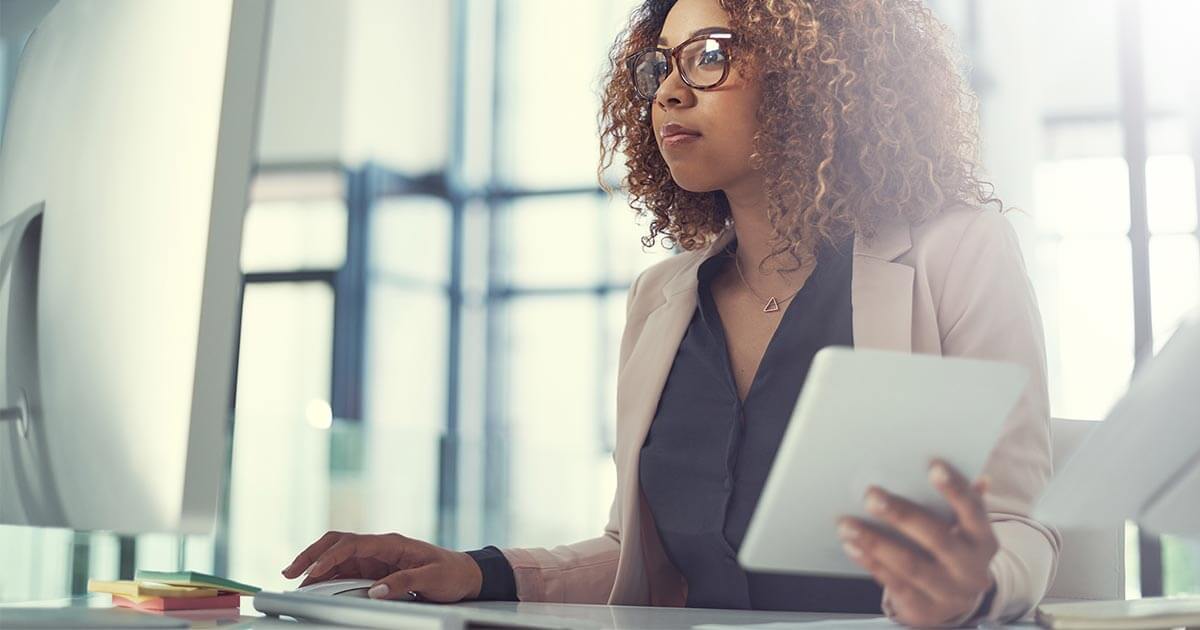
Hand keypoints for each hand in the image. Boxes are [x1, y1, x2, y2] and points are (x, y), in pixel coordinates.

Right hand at [281, 531, 483, 602]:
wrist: (464, 574)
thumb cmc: (451, 573)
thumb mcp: (433, 579)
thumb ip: (404, 582)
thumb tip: (375, 591)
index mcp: (392, 543)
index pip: (352, 544)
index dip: (329, 556)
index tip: (312, 572)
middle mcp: (379, 548)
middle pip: (337, 544)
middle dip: (311, 555)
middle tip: (289, 572)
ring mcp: (375, 559)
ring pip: (337, 558)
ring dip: (316, 569)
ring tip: (295, 584)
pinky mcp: (375, 571)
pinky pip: (346, 572)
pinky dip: (328, 579)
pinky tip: (316, 589)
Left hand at [837, 459, 997, 626]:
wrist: (956, 603)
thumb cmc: (953, 550)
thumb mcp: (964, 529)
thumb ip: (964, 501)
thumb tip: (978, 476)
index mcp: (983, 540)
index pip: (973, 510)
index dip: (955, 488)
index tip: (933, 466)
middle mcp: (970, 567)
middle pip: (937, 537)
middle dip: (902, 514)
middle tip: (871, 495)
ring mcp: (948, 591)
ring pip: (910, 564)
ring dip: (875, 542)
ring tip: (847, 523)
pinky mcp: (924, 608)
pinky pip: (894, 583)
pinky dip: (870, 562)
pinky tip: (852, 545)